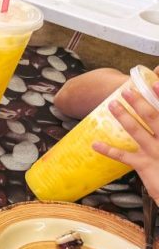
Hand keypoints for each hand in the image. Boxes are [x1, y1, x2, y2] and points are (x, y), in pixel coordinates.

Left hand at [93, 84, 158, 203]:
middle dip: (138, 102)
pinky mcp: (145, 165)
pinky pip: (123, 156)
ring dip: (123, 116)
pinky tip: (95, 144)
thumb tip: (152, 121)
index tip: (155, 82)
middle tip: (126, 90)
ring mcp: (156, 152)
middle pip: (152, 116)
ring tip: (112, 104)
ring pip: (136, 131)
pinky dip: (108, 150)